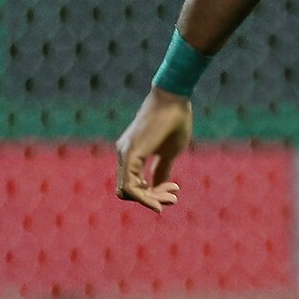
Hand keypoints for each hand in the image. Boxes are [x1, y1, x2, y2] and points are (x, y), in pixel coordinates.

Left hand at [115, 87, 191, 211]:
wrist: (174, 98)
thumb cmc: (174, 121)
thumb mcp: (169, 151)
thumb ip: (162, 169)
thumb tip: (160, 188)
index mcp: (131, 154)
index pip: (133, 185)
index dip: (152, 194)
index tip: (175, 190)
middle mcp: (123, 154)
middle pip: (127, 192)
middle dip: (151, 199)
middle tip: (174, 197)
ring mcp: (124, 154)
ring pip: (127, 192)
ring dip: (150, 199)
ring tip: (172, 196)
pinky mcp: (131, 153)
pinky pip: (130, 186)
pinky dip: (145, 197)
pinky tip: (161, 199)